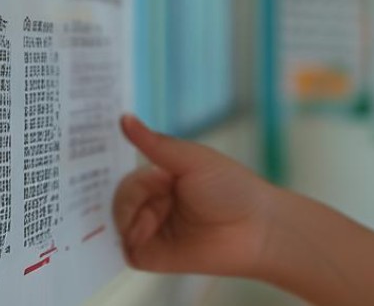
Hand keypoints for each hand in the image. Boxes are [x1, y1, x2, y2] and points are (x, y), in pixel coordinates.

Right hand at [112, 114, 275, 276]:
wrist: (256, 228)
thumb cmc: (231, 188)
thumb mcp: (191, 159)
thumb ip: (155, 143)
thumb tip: (123, 118)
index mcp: (163, 178)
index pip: (129, 174)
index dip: (126, 175)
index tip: (127, 167)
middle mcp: (155, 203)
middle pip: (120, 196)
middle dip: (131, 193)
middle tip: (161, 189)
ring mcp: (152, 229)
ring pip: (118, 220)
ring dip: (129, 214)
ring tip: (155, 215)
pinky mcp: (151, 255)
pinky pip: (123, 248)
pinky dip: (128, 237)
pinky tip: (144, 231)